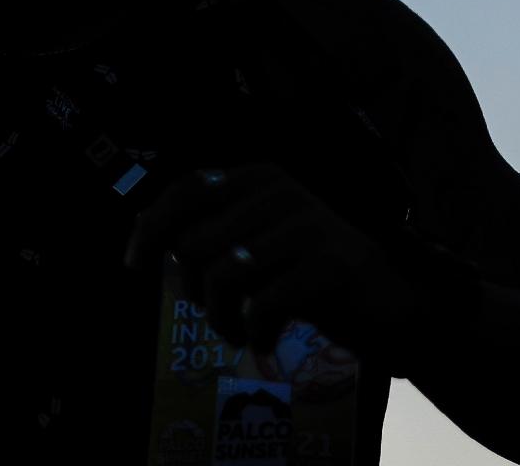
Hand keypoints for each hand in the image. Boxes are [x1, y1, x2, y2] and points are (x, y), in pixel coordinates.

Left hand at [123, 162, 413, 364]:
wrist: (386, 302)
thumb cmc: (308, 274)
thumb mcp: (258, 244)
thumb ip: (212, 232)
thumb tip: (144, 234)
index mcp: (260, 178)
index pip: (188, 188)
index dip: (151, 225)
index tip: (133, 264)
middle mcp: (281, 192)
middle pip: (196, 241)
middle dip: (193, 290)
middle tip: (215, 314)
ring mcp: (307, 225)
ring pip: (224, 275)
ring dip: (221, 319)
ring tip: (236, 333)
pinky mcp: (329, 264)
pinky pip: (261, 304)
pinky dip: (254, 332)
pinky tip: (265, 342)